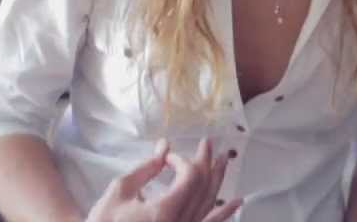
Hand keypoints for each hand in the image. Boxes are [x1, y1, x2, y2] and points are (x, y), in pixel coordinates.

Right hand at [84, 139, 241, 221]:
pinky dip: (223, 213)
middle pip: (204, 188)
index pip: (189, 177)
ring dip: (218, 180)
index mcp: (165, 211)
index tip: (168, 158)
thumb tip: (165, 145)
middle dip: (206, 163)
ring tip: (225, 160)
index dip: (182, 161)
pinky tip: (237, 202)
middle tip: (207, 143)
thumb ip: (147, 167)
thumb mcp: (120, 190)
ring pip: (209, 205)